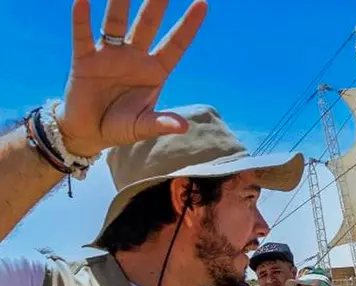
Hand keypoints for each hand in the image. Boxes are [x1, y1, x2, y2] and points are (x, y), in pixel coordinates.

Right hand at [59, 0, 207, 156]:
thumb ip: (160, 123)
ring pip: (116, 24)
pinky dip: (81, 20)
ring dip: (119, 4)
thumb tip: (182, 127)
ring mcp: (109, 55)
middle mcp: (134, 58)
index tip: (202, 3)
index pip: (175, 44)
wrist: (88, 132)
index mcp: (155, 71)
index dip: (188, 25)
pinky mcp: (84, 60)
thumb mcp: (141, 127)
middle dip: (156, 4)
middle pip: (147, 25)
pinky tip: (82, 1)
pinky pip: (83, 36)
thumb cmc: (120, 127)